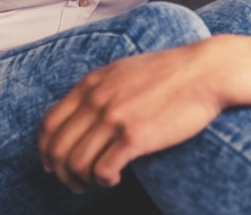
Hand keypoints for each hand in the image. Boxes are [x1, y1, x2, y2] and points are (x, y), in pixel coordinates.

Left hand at [38, 39, 226, 192]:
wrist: (204, 72)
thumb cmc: (170, 71)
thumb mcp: (123, 69)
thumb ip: (99, 88)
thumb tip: (83, 110)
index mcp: (91, 84)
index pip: (48, 123)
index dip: (46, 149)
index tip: (53, 163)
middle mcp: (96, 100)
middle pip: (57, 147)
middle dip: (60, 172)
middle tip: (73, 182)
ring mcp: (114, 118)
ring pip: (76, 162)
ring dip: (81, 180)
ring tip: (97, 181)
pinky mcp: (134, 136)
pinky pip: (102, 169)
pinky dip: (103, 180)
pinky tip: (115, 177)